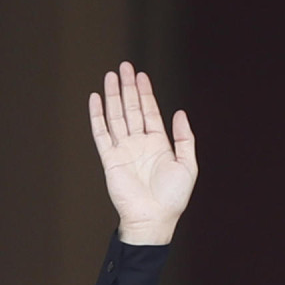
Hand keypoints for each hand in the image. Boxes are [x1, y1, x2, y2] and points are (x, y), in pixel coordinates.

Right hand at [89, 61, 197, 244]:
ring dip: (113, 96)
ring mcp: (123, 150)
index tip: (141, 75)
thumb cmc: (173, 198)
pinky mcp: (110, 159)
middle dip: (128, 87)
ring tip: (110, 75)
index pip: (150, 112)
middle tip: (124, 66)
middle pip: (132, 109)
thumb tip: (181, 113)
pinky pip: (101, 133)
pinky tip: (96, 99)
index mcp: (158, 145)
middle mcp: (139, 144)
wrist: (154, 218)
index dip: (145, 93)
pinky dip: (97, 116)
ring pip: (116, 116)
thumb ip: (185, 138)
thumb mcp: (188, 166)